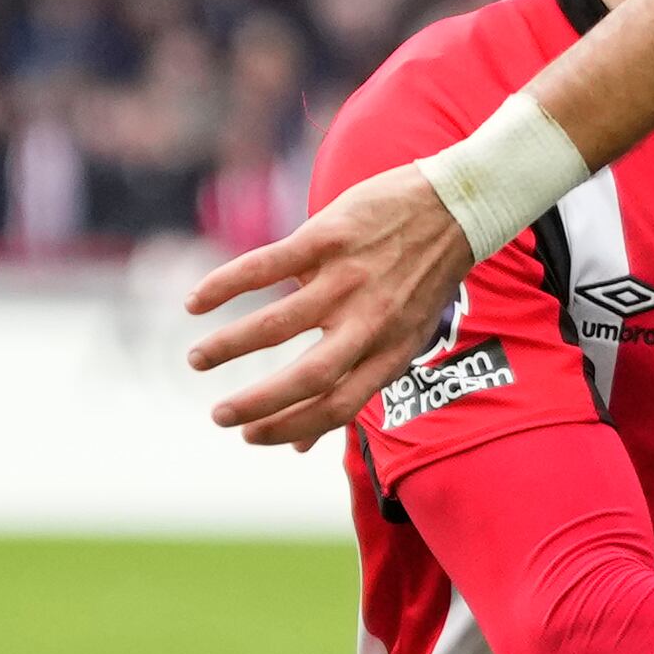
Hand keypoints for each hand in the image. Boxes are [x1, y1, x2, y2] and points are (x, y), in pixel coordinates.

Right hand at [185, 162, 474, 449]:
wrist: (457, 205)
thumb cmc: (419, 282)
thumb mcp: (401, 340)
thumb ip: (351, 388)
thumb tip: (303, 448)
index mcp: (390, 353)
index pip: (338, 406)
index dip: (290, 427)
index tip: (249, 436)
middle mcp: (370, 322)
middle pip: (309, 377)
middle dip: (259, 403)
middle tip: (218, 417)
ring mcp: (349, 279)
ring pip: (279, 324)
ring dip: (230, 346)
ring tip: (196, 360)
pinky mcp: (329, 237)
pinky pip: (267, 267)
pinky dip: (227, 285)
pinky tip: (196, 302)